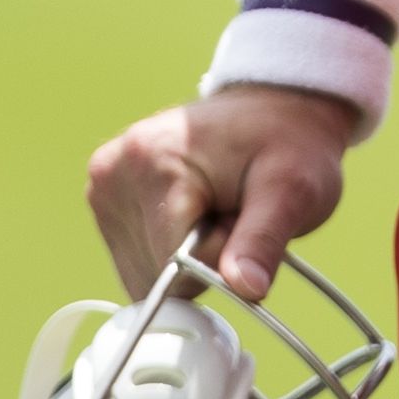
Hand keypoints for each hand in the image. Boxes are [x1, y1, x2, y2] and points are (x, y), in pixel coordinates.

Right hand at [86, 85, 356, 302]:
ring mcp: (103, 186)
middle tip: (235, 211)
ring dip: (187, 258)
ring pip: (143, 275)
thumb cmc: (290, 144)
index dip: (222, 257)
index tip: (245, 217)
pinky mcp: (105, 199)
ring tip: (217, 208)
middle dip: (203, 257)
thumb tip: (247, 290)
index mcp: (152, 161)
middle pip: (154, 274)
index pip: (175, 266)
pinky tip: (195, 212)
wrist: (277, 107)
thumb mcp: (294, 189)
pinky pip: (136, 263)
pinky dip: (170, 252)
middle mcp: (112, 172)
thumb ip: (264, 240)